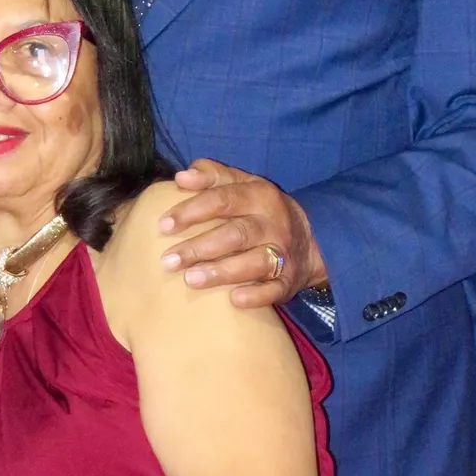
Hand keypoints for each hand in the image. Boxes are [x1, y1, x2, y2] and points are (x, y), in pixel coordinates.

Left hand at [158, 161, 326, 308]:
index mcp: (259, 196)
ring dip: (222, 272)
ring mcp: (284, 254)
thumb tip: (181, 177)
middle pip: (235, 234)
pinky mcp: (289, 281)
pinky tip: (234, 300)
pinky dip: (257, 295)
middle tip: (168, 261)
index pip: (223, 200)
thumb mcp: (243, 184)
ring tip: (190, 280)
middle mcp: (273, 224)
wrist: (312, 238)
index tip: (163, 225)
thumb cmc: (261, 210)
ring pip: (254, 263)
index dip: (192, 211)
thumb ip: (213, 175)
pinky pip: (275, 290)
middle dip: (200, 247)